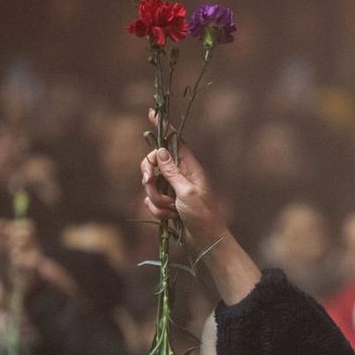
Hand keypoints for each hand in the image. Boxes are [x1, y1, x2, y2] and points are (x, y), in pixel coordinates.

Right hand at [140, 112, 224, 249]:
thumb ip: (171, 172)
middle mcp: (180, 176)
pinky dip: (157, 211)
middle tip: (148, 182)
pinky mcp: (167, 204)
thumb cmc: (203, 216)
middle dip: (149, 176)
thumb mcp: (187, 192)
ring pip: (150, 186)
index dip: (163, 128)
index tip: (151, 113)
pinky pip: (150, 202)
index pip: (175, 142)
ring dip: (156, 200)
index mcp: (190, 168)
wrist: (206, 241)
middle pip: (153, 163)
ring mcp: (172, 190)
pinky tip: (170, 219)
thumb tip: (160, 150)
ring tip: (172, 211)